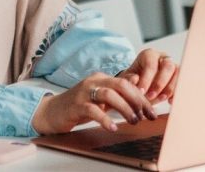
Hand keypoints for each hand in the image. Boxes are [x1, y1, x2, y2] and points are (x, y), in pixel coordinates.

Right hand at [31, 71, 157, 134]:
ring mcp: (84, 92)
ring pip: (109, 95)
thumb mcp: (100, 97)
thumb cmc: (79, 105)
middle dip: (137, 100)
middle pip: (120, 85)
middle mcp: (93, 81)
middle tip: (147, 116)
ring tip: (134, 121)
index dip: (141, 97)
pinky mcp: (76, 105)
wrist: (52, 111)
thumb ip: (116, 90)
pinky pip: (93, 110)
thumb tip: (137, 81)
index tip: (152, 111)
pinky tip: (113, 127)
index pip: (126, 83)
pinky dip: (105, 119)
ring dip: (124, 108)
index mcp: (101, 78)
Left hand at [116, 49, 178, 102]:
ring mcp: (173, 66)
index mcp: (149, 55)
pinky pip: (183, 82)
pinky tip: (170, 102)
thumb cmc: (134, 80)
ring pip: (178, 73)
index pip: (150, 64)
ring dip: (171, 88)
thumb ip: (128, 79)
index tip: (141, 92)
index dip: (147, 78)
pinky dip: (178, 92)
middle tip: (151, 97)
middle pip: (167, 66)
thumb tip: (135, 79)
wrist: (140, 86)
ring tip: (162, 99)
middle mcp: (163, 58)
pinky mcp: (179, 76)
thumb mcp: (127, 79)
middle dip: (160, 83)